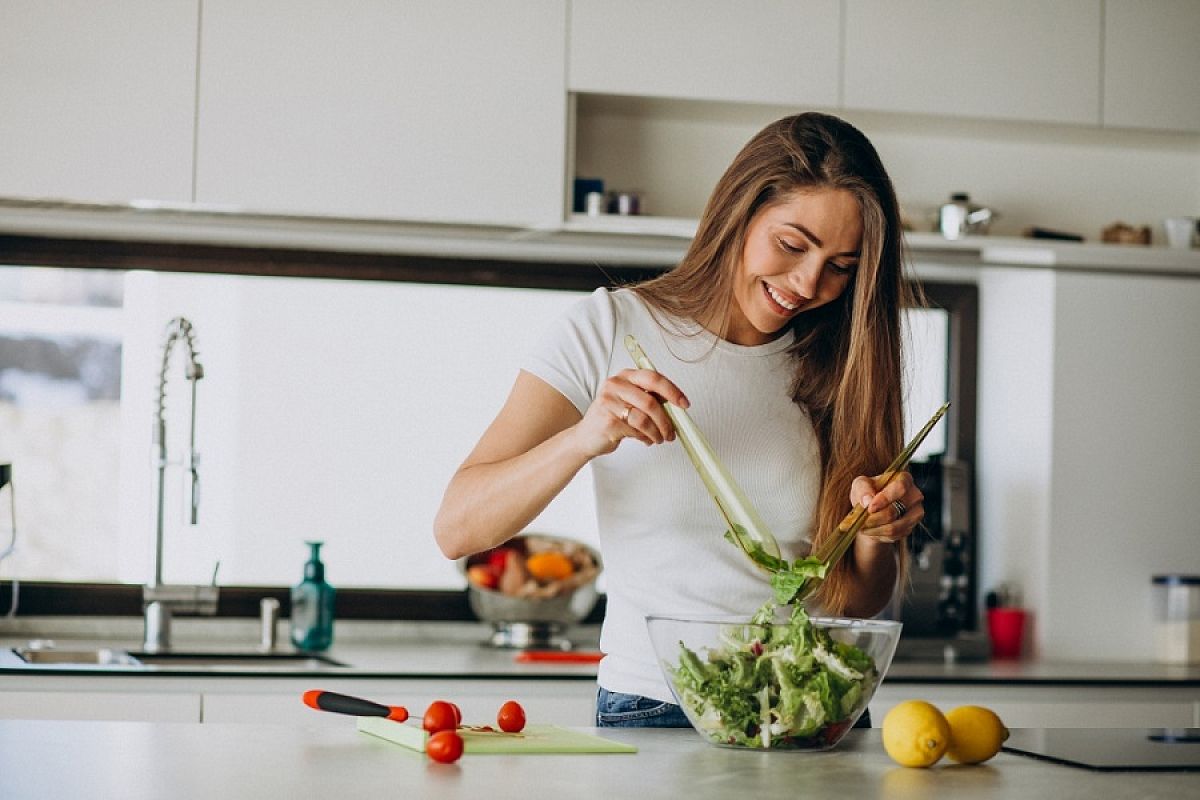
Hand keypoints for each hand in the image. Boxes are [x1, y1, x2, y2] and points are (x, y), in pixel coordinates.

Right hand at [573, 368, 688, 456]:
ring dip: (657, 432)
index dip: (672, 391)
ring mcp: (609, 402)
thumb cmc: (611, 417)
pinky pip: (636, 431)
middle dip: (666, 420)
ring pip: (645, 419)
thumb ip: (650, 398)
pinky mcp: (608, 421)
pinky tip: (646, 439)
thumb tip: (676, 407)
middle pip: (651, 401)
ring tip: (659, 438)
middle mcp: (615, 385)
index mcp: (625, 376)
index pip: (653, 378)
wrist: (586, 436)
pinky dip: (646, 438)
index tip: (684, 404)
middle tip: (672, 432)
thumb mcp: (630, 401)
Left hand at [849, 471, 923, 544]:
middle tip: (861, 521)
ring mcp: (915, 513)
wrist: (872, 509)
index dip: (885, 499)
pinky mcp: (911, 528)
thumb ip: (862, 489)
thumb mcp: (860, 485)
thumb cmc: (868, 492)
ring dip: (875, 529)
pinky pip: (894, 536)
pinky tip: (871, 530)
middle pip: (895, 511)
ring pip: (894, 527)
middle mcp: (914, 496)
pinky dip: (879, 535)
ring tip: (862, 526)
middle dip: (874, 518)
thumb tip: (868, 501)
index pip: (900, 488)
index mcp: (904, 479)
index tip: (870, 508)